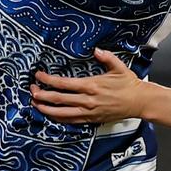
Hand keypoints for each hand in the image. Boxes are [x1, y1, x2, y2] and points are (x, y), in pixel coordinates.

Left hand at [30, 49, 145, 123]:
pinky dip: (58, 118)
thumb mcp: (119, 67)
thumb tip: (95, 50)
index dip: (48, 80)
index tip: (39, 76)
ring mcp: (88, 112)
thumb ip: (106, 57)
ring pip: (62, 113)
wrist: (139, 102)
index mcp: (91, 85)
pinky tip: (51, 115)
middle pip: (58, 100)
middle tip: (32, 90)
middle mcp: (87, 100)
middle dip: (42, 95)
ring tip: (35, 104)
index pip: (63, 84)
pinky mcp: (91, 120)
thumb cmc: (129, 84)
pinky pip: (71, 121)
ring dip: (46, 109)